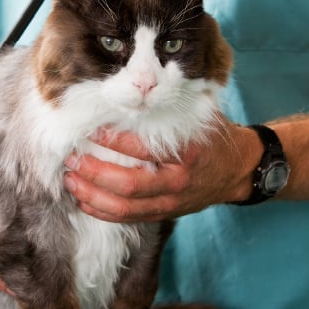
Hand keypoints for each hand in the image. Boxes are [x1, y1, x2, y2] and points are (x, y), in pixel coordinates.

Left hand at [63, 118, 261, 222]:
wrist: (237, 170)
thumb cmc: (213, 138)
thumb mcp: (199, 115)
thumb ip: (169, 105)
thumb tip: (133, 90)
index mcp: (186, 154)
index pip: (142, 149)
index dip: (112, 140)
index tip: (91, 129)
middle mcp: (178, 182)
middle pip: (128, 185)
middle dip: (94, 172)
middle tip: (73, 157)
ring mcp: (171, 202)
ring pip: (124, 207)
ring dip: (92, 195)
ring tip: (71, 179)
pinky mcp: (164, 214)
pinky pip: (128, 218)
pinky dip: (102, 212)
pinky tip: (84, 200)